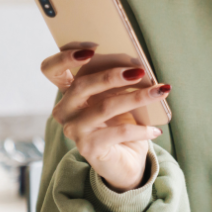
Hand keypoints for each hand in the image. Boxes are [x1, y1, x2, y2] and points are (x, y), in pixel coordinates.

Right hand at [40, 48, 169, 191]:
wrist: (125, 161)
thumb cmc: (120, 123)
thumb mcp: (117, 98)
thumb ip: (117, 82)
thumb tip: (137, 66)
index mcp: (69, 93)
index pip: (51, 70)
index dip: (65, 58)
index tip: (91, 49)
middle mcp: (65, 111)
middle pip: (82, 85)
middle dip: (112, 75)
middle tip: (140, 71)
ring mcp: (74, 130)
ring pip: (105, 107)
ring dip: (136, 97)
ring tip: (160, 92)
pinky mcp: (88, 148)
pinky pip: (118, 132)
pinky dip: (141, 129)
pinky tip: (155, 130)